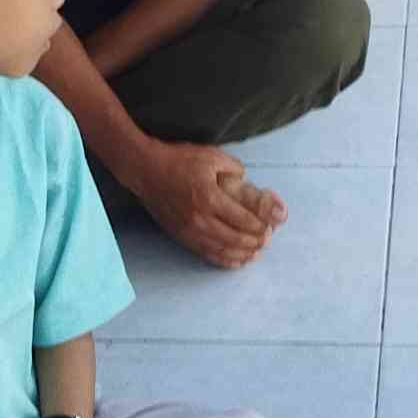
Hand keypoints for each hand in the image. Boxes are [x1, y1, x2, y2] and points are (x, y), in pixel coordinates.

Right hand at [134, 142, 286, 267]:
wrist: (145, 170)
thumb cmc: (178, 160)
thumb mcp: (210, 156)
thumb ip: (234, 168)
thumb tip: (247, 180)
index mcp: (210, 198)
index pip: (244, 220)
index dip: (261, 226)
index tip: (271, 225)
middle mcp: (201, 219)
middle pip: (236, 239)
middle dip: (256, 242)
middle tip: (267, 240)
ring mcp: (190, 230)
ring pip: (223, 250)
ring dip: (243, 254)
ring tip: (256, 252)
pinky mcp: (181, 236)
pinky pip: (207, 254)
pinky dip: (224, 260)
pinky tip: (236, 260)